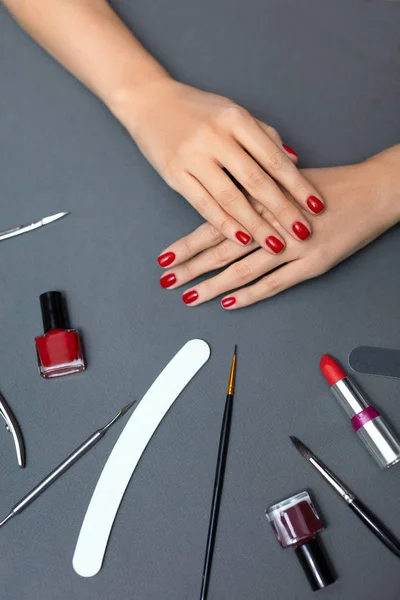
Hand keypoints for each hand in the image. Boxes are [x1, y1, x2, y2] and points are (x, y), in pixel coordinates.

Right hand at [117, 78, 324, 255]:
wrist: (149, 100)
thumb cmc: (197, 109)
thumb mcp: (233, 112)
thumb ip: (264, 135)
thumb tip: (295, 160)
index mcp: (236, 119)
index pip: (274, 159)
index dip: (298, 185)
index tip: (317, 206)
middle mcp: (216, 137)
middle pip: (257, 181)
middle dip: (283, 210)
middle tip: (303, 233)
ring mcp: (193, 157)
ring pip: (231, 197)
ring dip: (256, 225)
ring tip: (276, 245)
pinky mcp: (174, 174)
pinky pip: (204, 205)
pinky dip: (224, 224)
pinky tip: (241, 239)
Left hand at [157, 146, 399, 307]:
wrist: (371, 191)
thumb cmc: (329, 185)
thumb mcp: (285, 180)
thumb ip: (255, 194)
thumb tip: (226, 203)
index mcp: (261, 200)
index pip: (214, 225)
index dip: (187, 244)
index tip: (164, 256)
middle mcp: (271, 223)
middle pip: (221, 250)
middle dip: (190, 267)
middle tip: (166, 281)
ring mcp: (291, 247)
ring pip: (242, 270)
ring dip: (213, 285)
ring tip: (190, 296)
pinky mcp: (311, 264)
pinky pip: (274, 284)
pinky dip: (250, 294)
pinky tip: (230, 303)